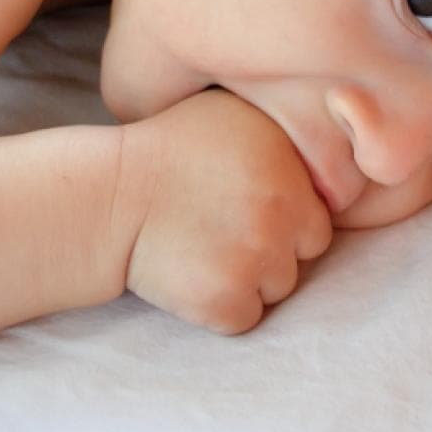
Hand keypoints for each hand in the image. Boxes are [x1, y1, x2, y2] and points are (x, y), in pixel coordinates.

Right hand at [117, 89, 333, 333]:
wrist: (106, 199)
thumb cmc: (163, 152)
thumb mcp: (229, 114)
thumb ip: (283, 133)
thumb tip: (326, 145)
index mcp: (290, 160)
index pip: (318, 210)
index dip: (282, 213)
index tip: (241, 206)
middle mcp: (285, 206)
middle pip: (307, 250)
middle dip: (274, 247)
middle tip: (223, 231)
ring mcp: (260, 256)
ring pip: (278, 286)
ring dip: (248, 278)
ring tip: (202, 248)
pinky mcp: (228, 299)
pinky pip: (245, 317)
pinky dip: (220, 307)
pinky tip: (189, 274)